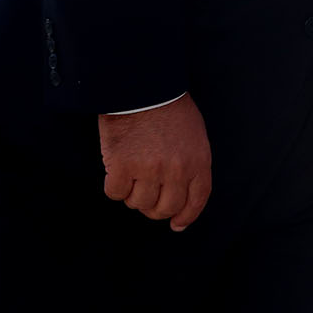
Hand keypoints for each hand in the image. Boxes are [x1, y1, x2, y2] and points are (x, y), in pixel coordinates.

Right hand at [99, 94, 211, 231]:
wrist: (143, 87)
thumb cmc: (169, 107)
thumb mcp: (194, 135)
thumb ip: (191, 164)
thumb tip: (183, 195)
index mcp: (198, 161)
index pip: (196, 200)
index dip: (186, 216)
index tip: (176, 225)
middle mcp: (176, 170)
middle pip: (165, 208)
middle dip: (154, 208)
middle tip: (146, 195)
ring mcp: (149, 170)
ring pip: (139, 204)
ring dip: (133, 194)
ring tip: (133, 173)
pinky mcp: (122, 166)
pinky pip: (116, 193)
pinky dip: (114, 186)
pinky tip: (116, 170)